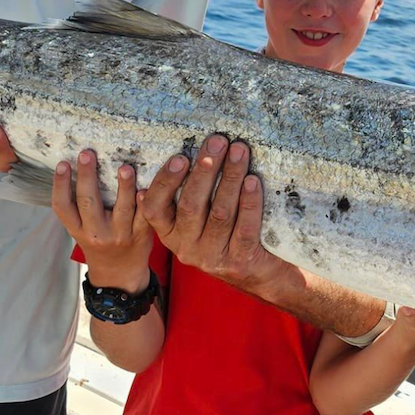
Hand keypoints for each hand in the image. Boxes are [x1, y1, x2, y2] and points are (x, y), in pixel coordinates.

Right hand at [52, 149, 152, 292]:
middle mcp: (96, 232)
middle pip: (88, 202)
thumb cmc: (100, 243)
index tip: (63, 164)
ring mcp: (119, 234)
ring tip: (124, 167)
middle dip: (87, 176)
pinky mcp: (141, 234)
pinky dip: (145, 202)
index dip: (60, 185)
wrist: (120, 274)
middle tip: (87, 154)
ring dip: (123, 186)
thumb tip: (80, 166)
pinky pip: (144, 216)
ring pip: (121, 207)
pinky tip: (146, 187)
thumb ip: (81, 207)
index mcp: (77, 230)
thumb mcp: (82, 230)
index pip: (62, 207)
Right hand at [139, 135, 291, 296]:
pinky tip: (252, 181)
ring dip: (230, 178)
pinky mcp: (238, 261)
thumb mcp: (201, 217)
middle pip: (191, 205)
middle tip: (218, 141)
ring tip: (239, 152)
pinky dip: (249, 202)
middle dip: (205, 170)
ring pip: (220, 213)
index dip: (165, 182)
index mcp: (170, 233)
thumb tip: (185, 151)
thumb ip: (190, 192)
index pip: (154, 208)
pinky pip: (244, 228)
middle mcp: (186, 247)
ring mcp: (212, 257)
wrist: (259, 273)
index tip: (181, 157)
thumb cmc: (228, 231)